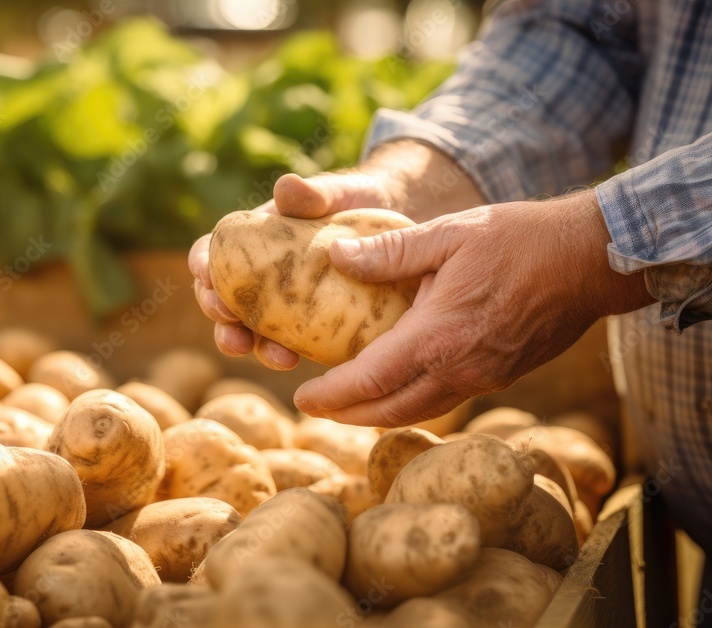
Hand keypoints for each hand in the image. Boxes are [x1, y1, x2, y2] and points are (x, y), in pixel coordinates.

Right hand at [189, 140, 486, 368]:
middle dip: (222, 320)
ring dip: (255, 347)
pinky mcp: (310, 325)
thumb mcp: (340, 192)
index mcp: (254, 239)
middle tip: (234, 332)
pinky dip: (288, 353)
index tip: (205, 274)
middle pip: (223, 299)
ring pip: (252, 329)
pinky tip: (301, 363)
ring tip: (275, 358)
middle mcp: (261, 274)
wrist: (397, 222)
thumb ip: (315, 192)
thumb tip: (288, 187)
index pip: (213, 251)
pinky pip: (290, 343)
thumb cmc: (358, 201)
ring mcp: (284, 303)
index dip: (202, 264)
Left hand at [293, 190, 653, 425]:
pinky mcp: (502, 376)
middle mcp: (460, 368)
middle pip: (389, 412)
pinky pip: (445, 400)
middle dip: (347, 415)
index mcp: (438, 335)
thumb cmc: (520, 239)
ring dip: (379, 414)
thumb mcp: (448, 233)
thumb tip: (336, 255)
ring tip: (349, 404)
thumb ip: (390, 250)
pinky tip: (400, 385)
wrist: (592, 260)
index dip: (330, 396)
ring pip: (419, 412)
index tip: (302, 399)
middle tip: (315, 408)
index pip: (369, 381)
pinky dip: (412, 401)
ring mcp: (485, 378)